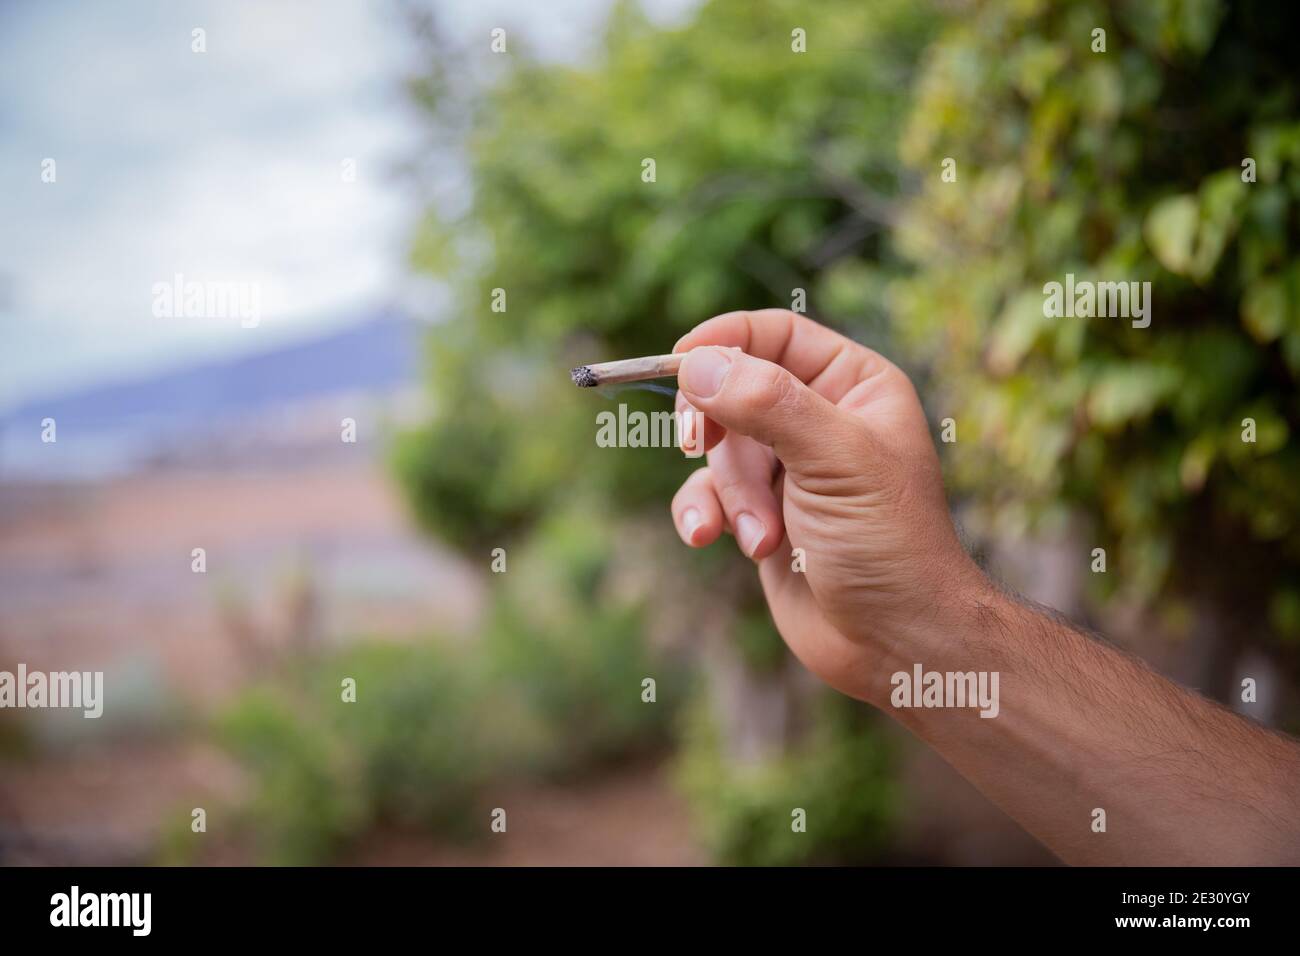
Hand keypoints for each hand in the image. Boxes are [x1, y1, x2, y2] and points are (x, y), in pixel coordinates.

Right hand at [671, 309, 986, 702]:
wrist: (895, 643)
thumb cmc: (889, 544)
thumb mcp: (834, 460)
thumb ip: (767, 404)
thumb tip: (697, 363)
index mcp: (853, 385)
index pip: (774, 335)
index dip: (724, 341)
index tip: (679, 361)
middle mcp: (818, 419)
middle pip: (731, 390)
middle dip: (717, 431)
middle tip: (696, 445)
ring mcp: (786, 469)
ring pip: (716, 451)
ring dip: (729, 494)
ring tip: (764, 536)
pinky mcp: (760, 514)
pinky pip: (705, 495)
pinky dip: (703, 515)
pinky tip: (710, 540)